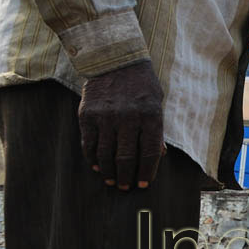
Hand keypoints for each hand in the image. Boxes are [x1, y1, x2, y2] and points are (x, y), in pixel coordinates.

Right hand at [79, 60, 165, 190]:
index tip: (144, 185)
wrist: (115, 61)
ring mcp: (106, 117)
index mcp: (150, 115)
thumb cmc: (141, 85)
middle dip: (127, 177)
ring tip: (111, 181)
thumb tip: (160, 155)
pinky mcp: (87, 116)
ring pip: (106, 154)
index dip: (147, 172)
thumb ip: (157, 128)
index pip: (149, 152)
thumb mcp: (157, 102)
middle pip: (126, 157)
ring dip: (108, 172)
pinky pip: (89, 144)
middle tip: (126, 187)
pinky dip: (92, 158)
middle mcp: (128, 118)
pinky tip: (96, 166)